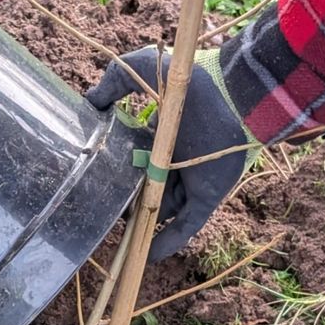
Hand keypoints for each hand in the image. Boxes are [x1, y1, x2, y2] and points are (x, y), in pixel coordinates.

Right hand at [87, 47, 258, 261]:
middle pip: (148, 189)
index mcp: (162, 137)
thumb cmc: (193, 82)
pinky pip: (186, 226)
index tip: (99, 184)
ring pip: (163, 210)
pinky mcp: (206, 197)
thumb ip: (115, 80)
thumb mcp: (145, 69)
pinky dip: (169, 242)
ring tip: (122, 239)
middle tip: (106, 213)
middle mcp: (175, 161)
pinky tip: (148, 255)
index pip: (137, 162)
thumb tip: (90, 100)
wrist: (235, 96)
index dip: (121, 174)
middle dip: (129, 203)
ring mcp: (191, 182)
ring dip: (145, 224)